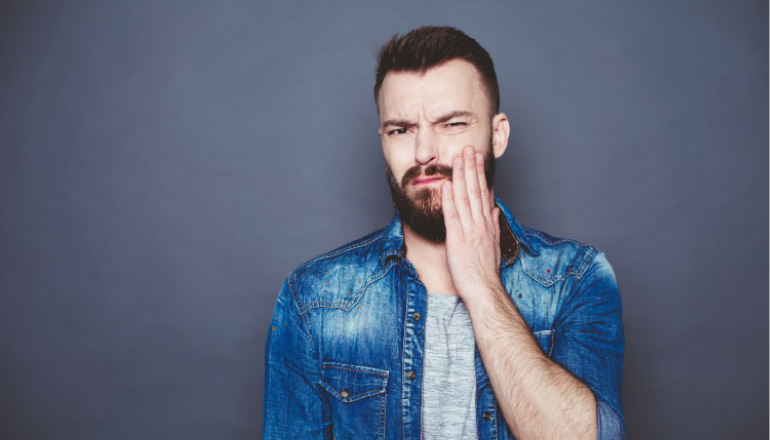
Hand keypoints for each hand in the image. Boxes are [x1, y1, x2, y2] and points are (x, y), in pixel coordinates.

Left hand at [441, 145, 502, 299]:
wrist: (484, 289)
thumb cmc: (486, 272)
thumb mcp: (494, 245)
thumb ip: (493, 225)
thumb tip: (493, 209)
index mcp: (487, 224)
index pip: (483, 193)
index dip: (479, 174)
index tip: (476, 159)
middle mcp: (479, 223)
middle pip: (475, 190)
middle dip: (471, 168)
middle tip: (468, 149)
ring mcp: (469, 230)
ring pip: (465, 197)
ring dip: (461, 176)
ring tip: (458, 158)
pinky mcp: (458, 238)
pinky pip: (453, 215)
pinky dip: (450, 198)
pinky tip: (447, 183)